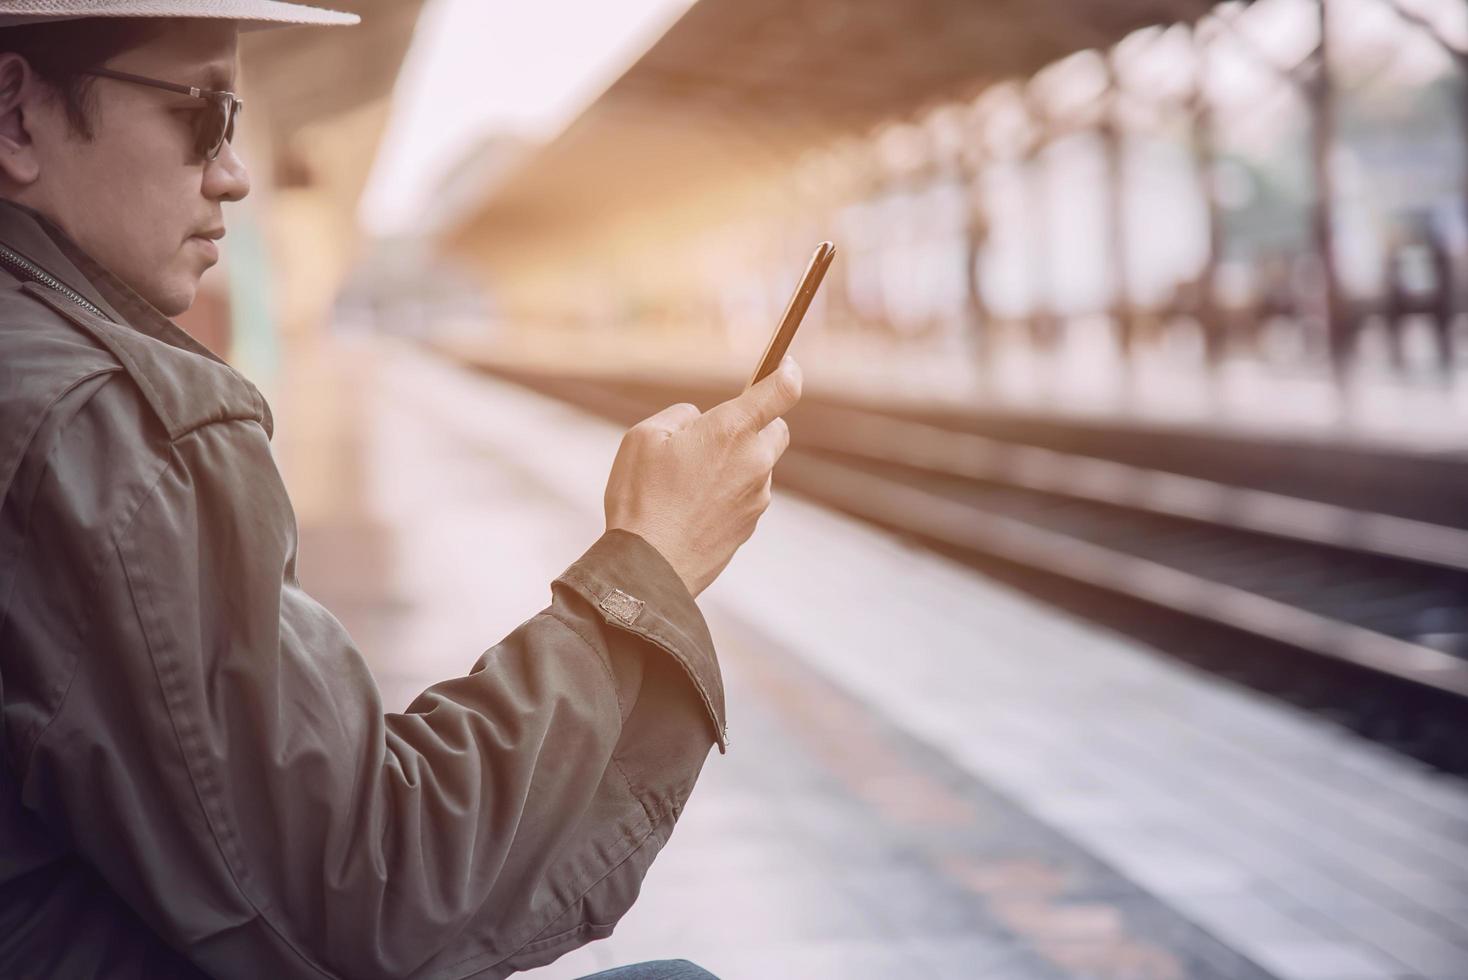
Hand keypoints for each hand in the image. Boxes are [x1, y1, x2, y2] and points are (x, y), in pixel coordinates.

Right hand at [604, 356, 802, 596]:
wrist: (649, 568)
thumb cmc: (641, 498)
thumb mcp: (643, 437)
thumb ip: (681, 416)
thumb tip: (700, 420)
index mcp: (731, 430)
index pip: (781, 391)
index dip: (788, 373)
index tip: (786, 367)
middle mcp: (754, 461)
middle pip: (776, 429)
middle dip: (756, 425)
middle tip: (716, 435)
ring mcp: (757, 496)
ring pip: (758, 466)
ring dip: (736, 464)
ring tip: (688, 482)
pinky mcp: (751, 525)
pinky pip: (746, 496)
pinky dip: (729, 494)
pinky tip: (692, 507)